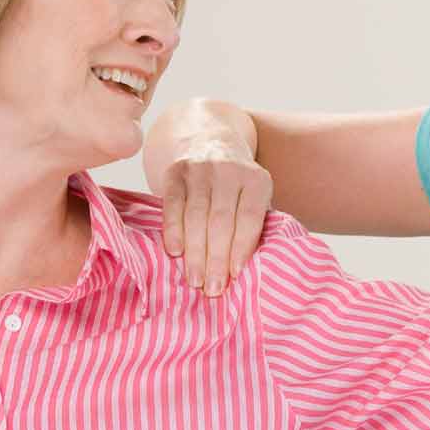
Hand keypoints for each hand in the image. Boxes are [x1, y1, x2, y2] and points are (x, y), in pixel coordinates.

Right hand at [150, 102, 272, 296]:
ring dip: (195, 252)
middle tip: (212, 289)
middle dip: (216, 258)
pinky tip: (175, 252)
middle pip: (221, 220)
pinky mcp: (176, 171)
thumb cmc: (236, 185)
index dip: (241, 247)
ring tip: (194, 280)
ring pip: (196, 216)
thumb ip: (251, 226)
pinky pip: (173, 204)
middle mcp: (230, 170)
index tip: (234, 276)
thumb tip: (240, 271)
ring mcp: (201, 169)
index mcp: (257, 179)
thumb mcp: (253, 196)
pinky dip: (173, 230)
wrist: (210, 140)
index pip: (249, 217)